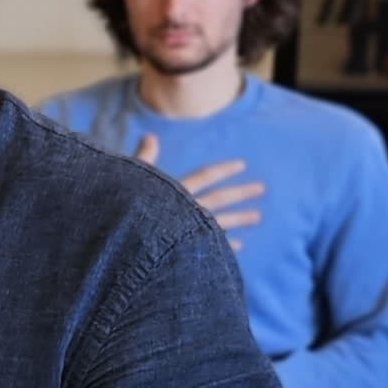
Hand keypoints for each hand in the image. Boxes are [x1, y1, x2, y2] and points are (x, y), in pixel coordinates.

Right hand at [135, 133, 263, 239]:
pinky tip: (240, 246)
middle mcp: (188, 209)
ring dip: (240, 219)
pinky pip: (212, 248)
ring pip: (221, 223)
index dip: (223, 170)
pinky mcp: (188, 252)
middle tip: (261, 189)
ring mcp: (190, 232)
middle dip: (241, 193)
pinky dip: (227, 247)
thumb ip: (144, 158)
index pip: (204, 176)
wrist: (126, 243)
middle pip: (220, 198)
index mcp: (175, 191)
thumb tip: (150, 135)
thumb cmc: (125, 208)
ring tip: (258, 217)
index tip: (242, 165)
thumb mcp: (133, 178)